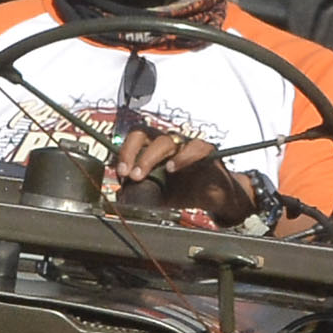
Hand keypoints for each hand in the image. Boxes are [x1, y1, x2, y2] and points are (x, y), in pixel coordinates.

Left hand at [112, 124, 259, 225]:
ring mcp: (186, 145)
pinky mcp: (206, 151)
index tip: (120, 172)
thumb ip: (139, 193)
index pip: (134, 139)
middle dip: (131, 153)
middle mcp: (167, 143)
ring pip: (166, 140)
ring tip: (143, 175)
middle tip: (128, 175)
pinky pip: (195, 147)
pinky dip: (182, 157)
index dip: (124, 152)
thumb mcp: (157, 196)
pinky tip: (172, 168)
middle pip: (144, 134)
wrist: (213, 198)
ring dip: (150, 157)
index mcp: (152, 150)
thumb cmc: (184, 192)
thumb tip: (119, 195)